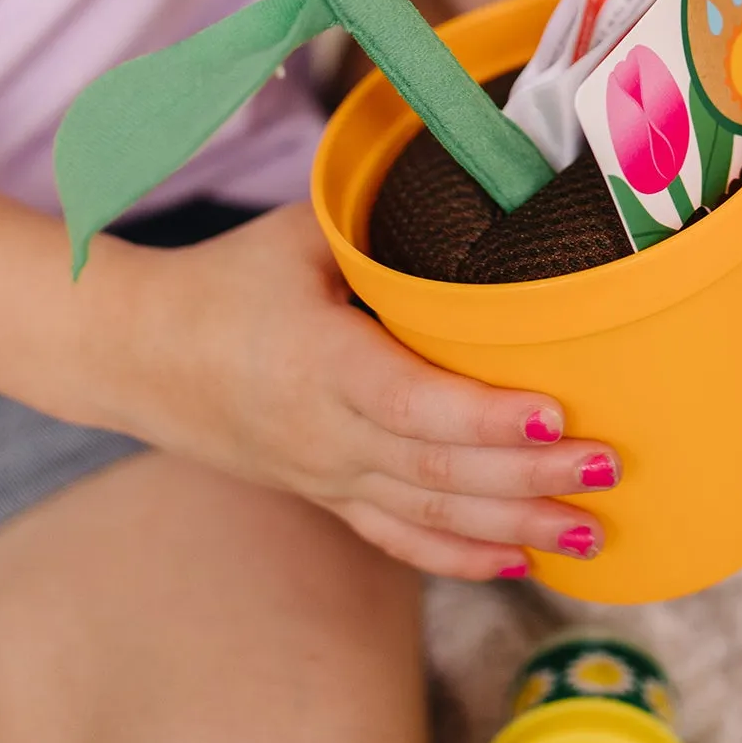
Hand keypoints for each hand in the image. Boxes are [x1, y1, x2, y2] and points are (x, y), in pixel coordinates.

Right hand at [76, 205, 619, 580]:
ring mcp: (324, 474)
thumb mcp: (298, 233)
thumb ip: (383, 226)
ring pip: (429, 514)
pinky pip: (399, 537)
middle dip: (530, 476)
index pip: (411, 402)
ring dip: (515, 525)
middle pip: (438, 471)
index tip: (553, 413)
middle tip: (609, 466)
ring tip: (592, 530)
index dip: (485, 417)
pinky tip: (521, 558)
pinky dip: (461, 555)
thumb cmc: (225, 278)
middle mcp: (323, 433)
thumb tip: (482, 185)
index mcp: (316, 362)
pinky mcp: (324, 494)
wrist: (132, 353)